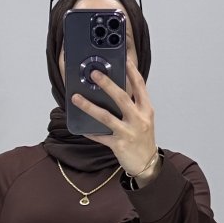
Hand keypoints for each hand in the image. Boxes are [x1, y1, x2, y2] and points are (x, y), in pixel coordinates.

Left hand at [72, 59, 157, 177]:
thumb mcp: (144, 119)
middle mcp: (139, 119)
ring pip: (106, 117)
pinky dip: (90, 131)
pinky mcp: (119, 145)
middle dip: (107, 84)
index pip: (140, 86)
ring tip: (76, 98)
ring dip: (89, 106)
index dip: (132, 71)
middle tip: (95, 74)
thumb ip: (133, 104)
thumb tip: (114, 89)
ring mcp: (129, 132)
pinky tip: (80, 127)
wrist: (147, 164)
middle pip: (122, 98)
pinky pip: (101, 136)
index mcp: (146, 110)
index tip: (124, 58)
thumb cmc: (143, 138)